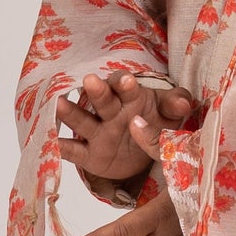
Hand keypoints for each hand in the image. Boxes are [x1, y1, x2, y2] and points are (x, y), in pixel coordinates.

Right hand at [55, 73, 194, 182]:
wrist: (141, 153)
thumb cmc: (154, 122)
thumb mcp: (168, 113)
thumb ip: (174, 105)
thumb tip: (185, 102)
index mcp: (131, 97)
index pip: (126, 87)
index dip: (126, 84)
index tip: (127, 81)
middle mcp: (110, 111)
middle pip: (103, 99)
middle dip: (97, 91)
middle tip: (90, 81)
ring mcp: (97, 132)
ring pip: (83, 121)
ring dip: (71, 113)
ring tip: (59, 104)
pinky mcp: (88, 154)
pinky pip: (73, 151)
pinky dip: (60, 147)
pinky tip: (50, 143)